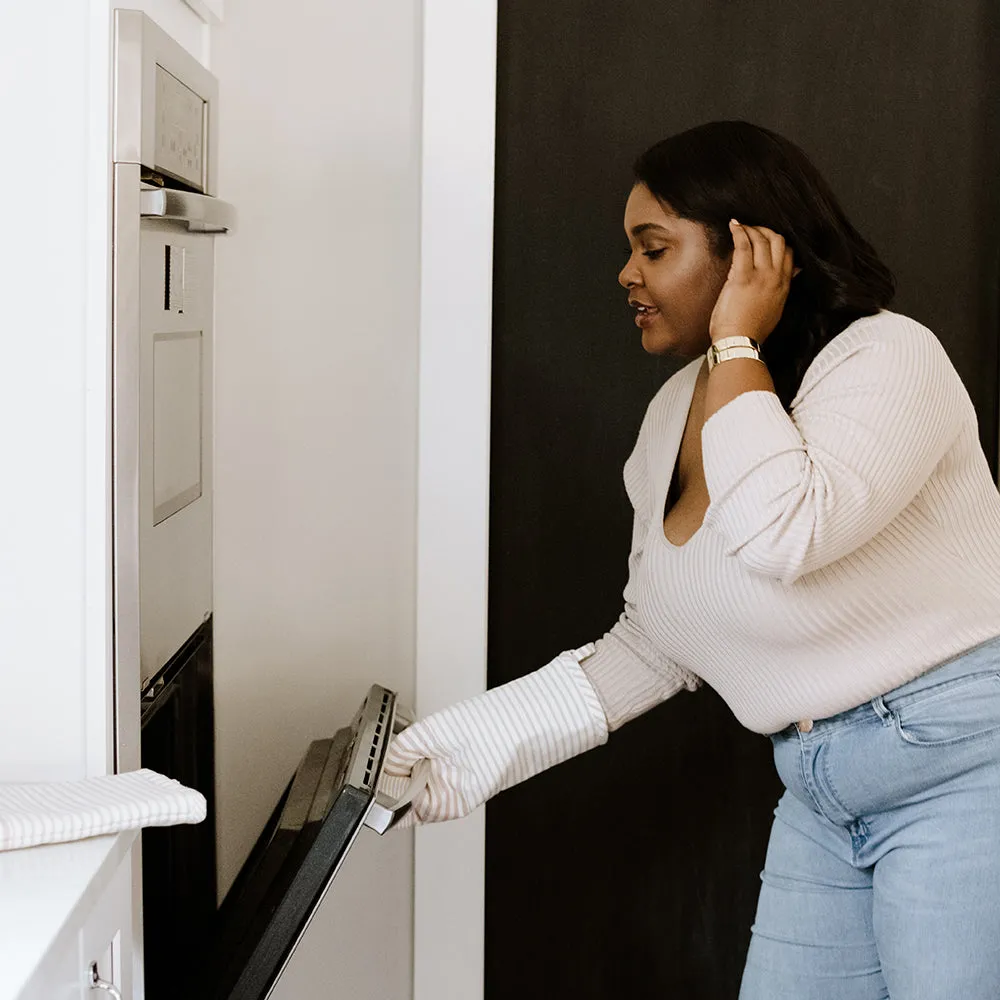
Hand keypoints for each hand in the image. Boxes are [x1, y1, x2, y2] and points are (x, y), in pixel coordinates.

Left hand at [376, 647, 607, 828]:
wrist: (541, 714)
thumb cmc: (500, 729)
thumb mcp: (436, 734)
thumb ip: (402, 752)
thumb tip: (379, 767)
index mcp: (444, 804)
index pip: (395, 808)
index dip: (377, 788)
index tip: (365, 768)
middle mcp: (452, 800)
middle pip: (406, 790)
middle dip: (395, 768)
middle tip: (392, 744)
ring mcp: (461, 782)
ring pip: (422, 773)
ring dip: (413, 757)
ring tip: (419, 736)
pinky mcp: (469, 766)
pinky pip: (438, 763)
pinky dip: (429, 750)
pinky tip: (436, 733)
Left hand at [709, 220, 796, 344]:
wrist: (739, 343)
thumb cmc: (750, 331)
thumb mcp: (773, 310)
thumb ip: (779, 291)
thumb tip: (791, 275)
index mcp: (783, 287)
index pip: (789, 254)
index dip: (778, 242)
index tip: (765, 238)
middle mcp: (776, 278)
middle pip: (778, 242)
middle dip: (766, 230)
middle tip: (753, 229)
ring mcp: (761, 276)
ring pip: (763, 240)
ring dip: (752, 229)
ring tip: (741, 226)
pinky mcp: (743, 277)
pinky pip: (744, 246)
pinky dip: (739, 232)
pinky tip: (734, 226)